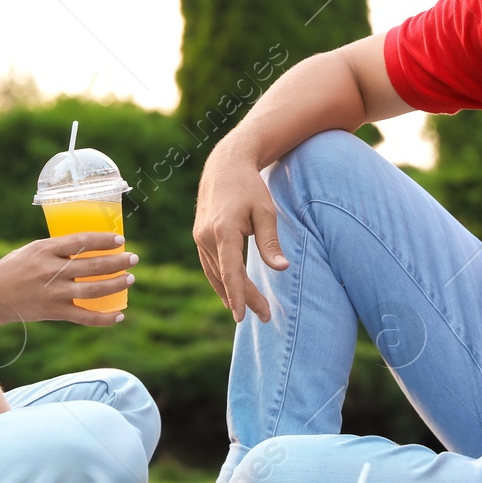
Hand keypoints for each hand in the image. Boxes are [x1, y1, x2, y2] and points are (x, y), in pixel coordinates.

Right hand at [0, 233, 136, 326]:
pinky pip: (84, 317)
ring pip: (93, 289)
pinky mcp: (53, 312)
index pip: (82, 241)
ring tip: (130, 278)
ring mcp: (53, 293)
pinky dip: (104, 318)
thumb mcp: (31, 251)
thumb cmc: (12, 269)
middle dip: (117, 261)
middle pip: (92, 265)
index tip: (120, 239)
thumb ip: (56, 250)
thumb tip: (88, 248)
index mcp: (45, 250)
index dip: (104, 240)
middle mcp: (50, 270)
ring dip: (116, 284)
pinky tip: (118, 315)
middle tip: (133, 258)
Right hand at [192, 144, 289, 321]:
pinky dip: (220, 282)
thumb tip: (282, 269)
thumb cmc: (249, 187)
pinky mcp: (199, 237)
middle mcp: (206, 236)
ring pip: (215, 274)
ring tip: (250, 311)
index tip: (243, 316)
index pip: (230, 270)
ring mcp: (200, 237)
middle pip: (225, 276)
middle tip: (265, 316)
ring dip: (231, 294)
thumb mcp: (265, 212)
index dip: (237, 295)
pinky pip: (210, 266)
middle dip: (243, 299)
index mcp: (224, 230)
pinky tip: (229, 295)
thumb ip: (270, 242)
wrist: (224, 166)